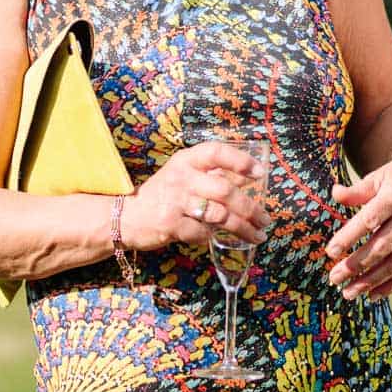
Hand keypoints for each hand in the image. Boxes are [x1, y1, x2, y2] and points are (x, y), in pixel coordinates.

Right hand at [121, 142, 269, 252]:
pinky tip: (218, 239)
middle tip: (265, 219)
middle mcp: (181, 177)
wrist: (127, 216)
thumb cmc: (163, 194)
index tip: (260, 173)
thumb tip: (249, 174)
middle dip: (250, 208)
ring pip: (219, 215)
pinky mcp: (171, 225)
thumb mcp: (184, 175)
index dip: (240, 160)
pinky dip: (212, 237)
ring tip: (257, 236)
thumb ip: (212, 173)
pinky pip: (203, 233)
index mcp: (186, 160)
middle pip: (225, 190)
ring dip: (243, 228)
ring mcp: (175, 201)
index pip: (216, 152)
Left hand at [324, 155, 391, 300]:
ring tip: (349, 292)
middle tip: (334, 277)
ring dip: (371, 281)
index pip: (369, 221)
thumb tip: (335, 194)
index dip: (349, 237)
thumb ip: (356, 191)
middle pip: (381, 247)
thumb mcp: (377, 177)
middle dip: (356, 265)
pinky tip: (373, 295)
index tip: (330, 251)